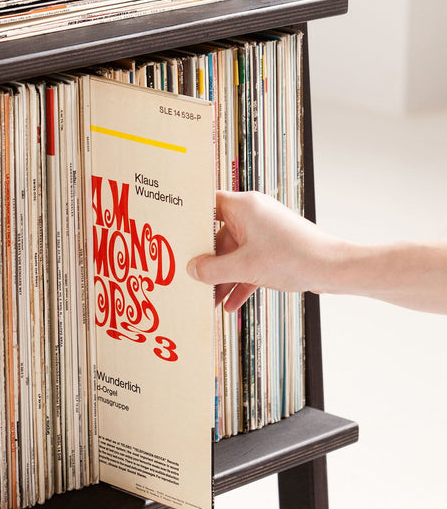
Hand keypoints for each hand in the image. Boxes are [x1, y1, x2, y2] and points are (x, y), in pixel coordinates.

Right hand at [186, 190, 343, 311]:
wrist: (333, 269)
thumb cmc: (294, 257)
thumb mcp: (244, 267)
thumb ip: (213, 270)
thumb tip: (192, 270)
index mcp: (244, 206)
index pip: (208, 204)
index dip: (190, 218)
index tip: (175, 233)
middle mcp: (253, 215)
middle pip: (218, 235)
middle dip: (207, 261)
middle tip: (189, 277)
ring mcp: (265, 232)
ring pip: (234, 253)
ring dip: (223, 277)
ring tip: (210, 300)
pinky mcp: (274, 249)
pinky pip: (249, 263)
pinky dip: (240, 281)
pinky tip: (231, 304)